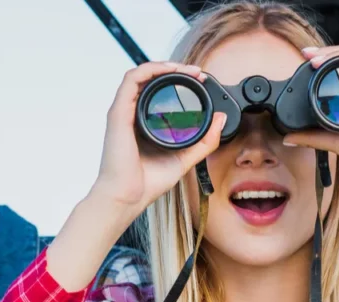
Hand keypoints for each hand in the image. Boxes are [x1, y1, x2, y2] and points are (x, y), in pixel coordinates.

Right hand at [92, 61, 226, 225]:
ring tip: (187, 70)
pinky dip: (150, 70)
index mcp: (143, 123)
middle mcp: (131, 114)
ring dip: (164, 66)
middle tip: (198, 73)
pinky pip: (131, 80)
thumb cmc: (146, 183)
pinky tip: (168, 71)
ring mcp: (123, 112)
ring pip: (140, 73)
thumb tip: (220, 119)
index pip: (157, 91)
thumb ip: (204, 141)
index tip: (200, 80)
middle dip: (175, 69)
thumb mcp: (184, 158)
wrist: (127, 198)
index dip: (178, 80)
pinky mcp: (118, 113)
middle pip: (150, 79)